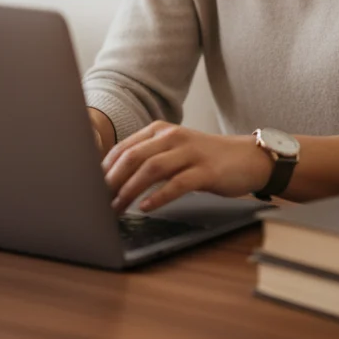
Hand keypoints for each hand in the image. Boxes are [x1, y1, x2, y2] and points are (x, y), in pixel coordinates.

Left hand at [101, 121, 274, 213]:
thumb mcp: (174, 152)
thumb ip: (149, 159)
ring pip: (152, 169)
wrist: (247, 158)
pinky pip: (177, 183)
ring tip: (118, 207)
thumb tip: (114, 180)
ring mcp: (190, 152)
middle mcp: (173, 137)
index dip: (105, 168)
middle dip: (112, 180)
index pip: (124, 147)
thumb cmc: (206, 159)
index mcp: (160, 131)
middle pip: (134, 156)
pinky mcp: (206, 171)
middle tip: (99, 200)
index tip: (91, 187)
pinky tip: (146, 207)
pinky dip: (159, 196)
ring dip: (130, 190)